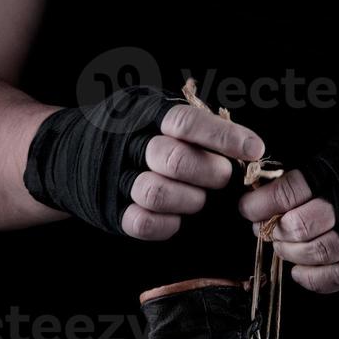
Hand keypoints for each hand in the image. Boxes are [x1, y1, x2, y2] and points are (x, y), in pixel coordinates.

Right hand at [123, 101, 263, 239]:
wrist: (85, 156)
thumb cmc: (145, 138)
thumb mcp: (167, 120)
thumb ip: (200, 132)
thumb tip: (249, 152)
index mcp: (149, 114)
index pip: (186, 122)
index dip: (223, 137)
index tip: (254, 150)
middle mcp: (130, 144)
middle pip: (174, 159)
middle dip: (209, 173)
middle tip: (222, 178)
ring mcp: (118, 177)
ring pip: (156, 192)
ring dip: (189, 200)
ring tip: (198, 199)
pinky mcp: (112, 209)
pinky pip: (142, 222)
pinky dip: (167, 224)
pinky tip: (178, 218)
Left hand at [240, 110, 338, 290]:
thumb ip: (314, 166)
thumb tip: (269, 190)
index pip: (289, 192)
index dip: (260, 204)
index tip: (247, 209)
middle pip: (297, 227)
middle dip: (271, 230)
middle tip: (264, 227)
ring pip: (315, 254)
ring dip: (289, 253)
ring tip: (283, 245)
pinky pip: (338, 278)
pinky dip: (312, 278)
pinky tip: (301, 269)